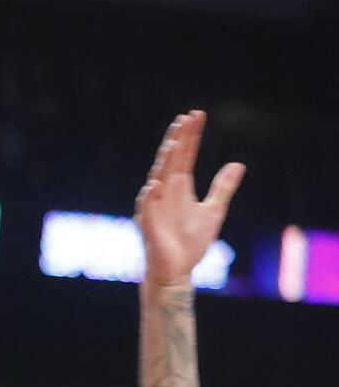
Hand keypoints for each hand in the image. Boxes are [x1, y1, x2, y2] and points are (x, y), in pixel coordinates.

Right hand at [136, 110, 244, 286]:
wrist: (177, 271)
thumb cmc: (190, 243)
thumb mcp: (213, 210)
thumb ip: (223, 188)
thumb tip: (237, 164)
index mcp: (179, 187)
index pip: (185, 155)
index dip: (191, 136)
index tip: (196, 115)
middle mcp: (165, 192)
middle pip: (170, 161)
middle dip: (177, 140)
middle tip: (185, 119)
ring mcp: (155, 207)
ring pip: (158, 179)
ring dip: (164, 163)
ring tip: (172, 144)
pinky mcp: (149, 225)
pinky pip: (148, 208)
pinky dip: (150, 196)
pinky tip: (156, 184)